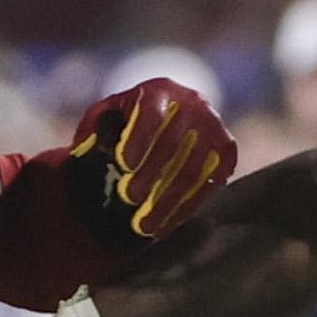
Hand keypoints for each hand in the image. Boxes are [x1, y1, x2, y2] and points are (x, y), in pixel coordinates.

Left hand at [70, 78, 235, 244]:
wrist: (164, 121)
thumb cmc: (128, 120)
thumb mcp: (105, 116)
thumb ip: (95, 128)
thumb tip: (90, 149)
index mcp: (160, 90)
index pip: (152, 113)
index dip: (139, 138)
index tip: (124, 164)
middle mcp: (192, 104)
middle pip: (173, 144)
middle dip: (150, 175)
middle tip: (130, 199)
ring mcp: (213, 127)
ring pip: (194, 169)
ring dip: (169, 201)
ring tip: (145, 226)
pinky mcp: (225, 149)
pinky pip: (212, 180)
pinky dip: (190, 205)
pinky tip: (168, 223)